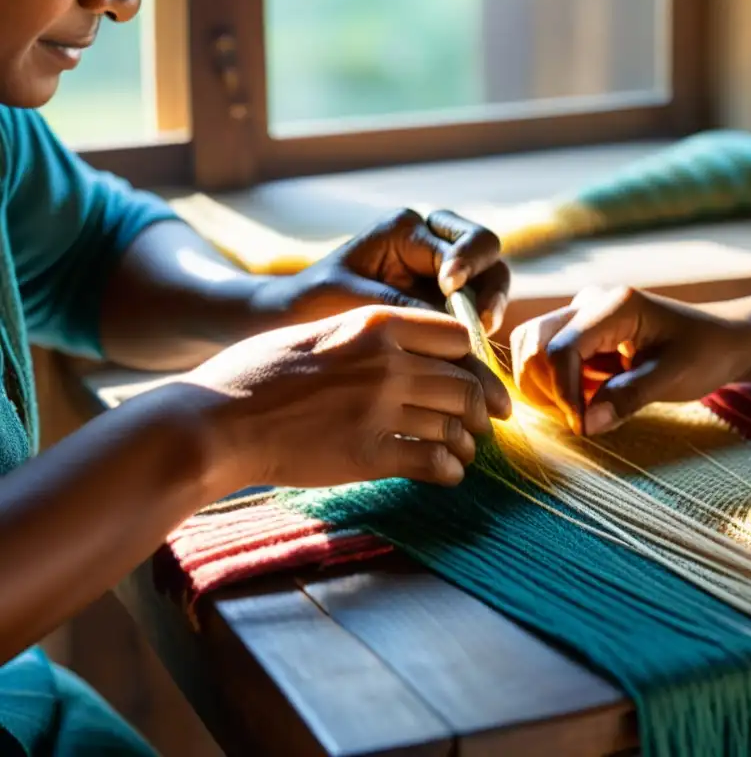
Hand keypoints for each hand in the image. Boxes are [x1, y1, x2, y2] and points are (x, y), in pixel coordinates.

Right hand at [184, 306, 512, 488]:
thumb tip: (404, 350)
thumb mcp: (318, 332)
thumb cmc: (257, 373)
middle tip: (485, 422)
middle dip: (481, 407)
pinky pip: (434, 462)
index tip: (474, 376)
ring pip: (455, 425)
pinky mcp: (371, 455)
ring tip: (465, 452)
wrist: (217, 420)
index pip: (456, 335)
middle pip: (466, 383)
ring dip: (467, 442)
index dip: (471, 359)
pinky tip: (448, 474)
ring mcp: (382, 410)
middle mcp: (389, 363)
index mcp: (376, 324)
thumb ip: (367, 337)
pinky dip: (450, 470)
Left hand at [253, 208, 511, 334]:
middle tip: (479, 319)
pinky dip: (477, 337)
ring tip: (476, 342)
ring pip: (491, 284)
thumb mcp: (359, 302)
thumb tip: (459, 330)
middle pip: (488, 254)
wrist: (289, 325)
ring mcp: (444, 277)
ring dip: (490, 311)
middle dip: (489, 287)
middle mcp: (434, 245)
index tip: (451, 287)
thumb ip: (409, 308)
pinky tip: (469, 360)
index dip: (467, 263)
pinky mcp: (444, 309)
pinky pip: (475, 317)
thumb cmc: (315, 303)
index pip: (463, 239)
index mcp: (409, 229)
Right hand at [511, 287, 750, 434]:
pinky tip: (584, 401)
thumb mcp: (676, 376)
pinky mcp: (579, 333)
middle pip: (533, 344)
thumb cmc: (706, 352)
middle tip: (579, 420)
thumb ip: (630, 397)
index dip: (562, 393)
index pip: (561, 349)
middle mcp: (590, 302)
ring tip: (580, 411)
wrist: (723, 339)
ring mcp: (581, 316)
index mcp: (615, 305)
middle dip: (545, 388)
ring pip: (531, 349)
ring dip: (544, 387)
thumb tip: (585, 424)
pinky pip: (544, 358)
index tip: (583, 426)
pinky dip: (552, 386)